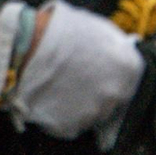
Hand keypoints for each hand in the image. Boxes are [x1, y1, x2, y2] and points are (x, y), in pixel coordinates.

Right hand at [13, 0, 144, 141]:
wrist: (27, 45)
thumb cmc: (60, 29)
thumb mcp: (98, 27)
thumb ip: (114, 46)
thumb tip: (121, 50)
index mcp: (129, 67)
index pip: (128, 81)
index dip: (110, 78)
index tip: (96, 75)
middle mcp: (116, 94)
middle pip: (111, 102)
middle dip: (95, 95)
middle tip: (73, 82)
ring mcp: (93, 113)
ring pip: (89, 116)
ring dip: (77, 107)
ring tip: (57, 90)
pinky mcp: (70, 127)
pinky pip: (67, 126)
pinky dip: (59, 118)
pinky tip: (48, 101)